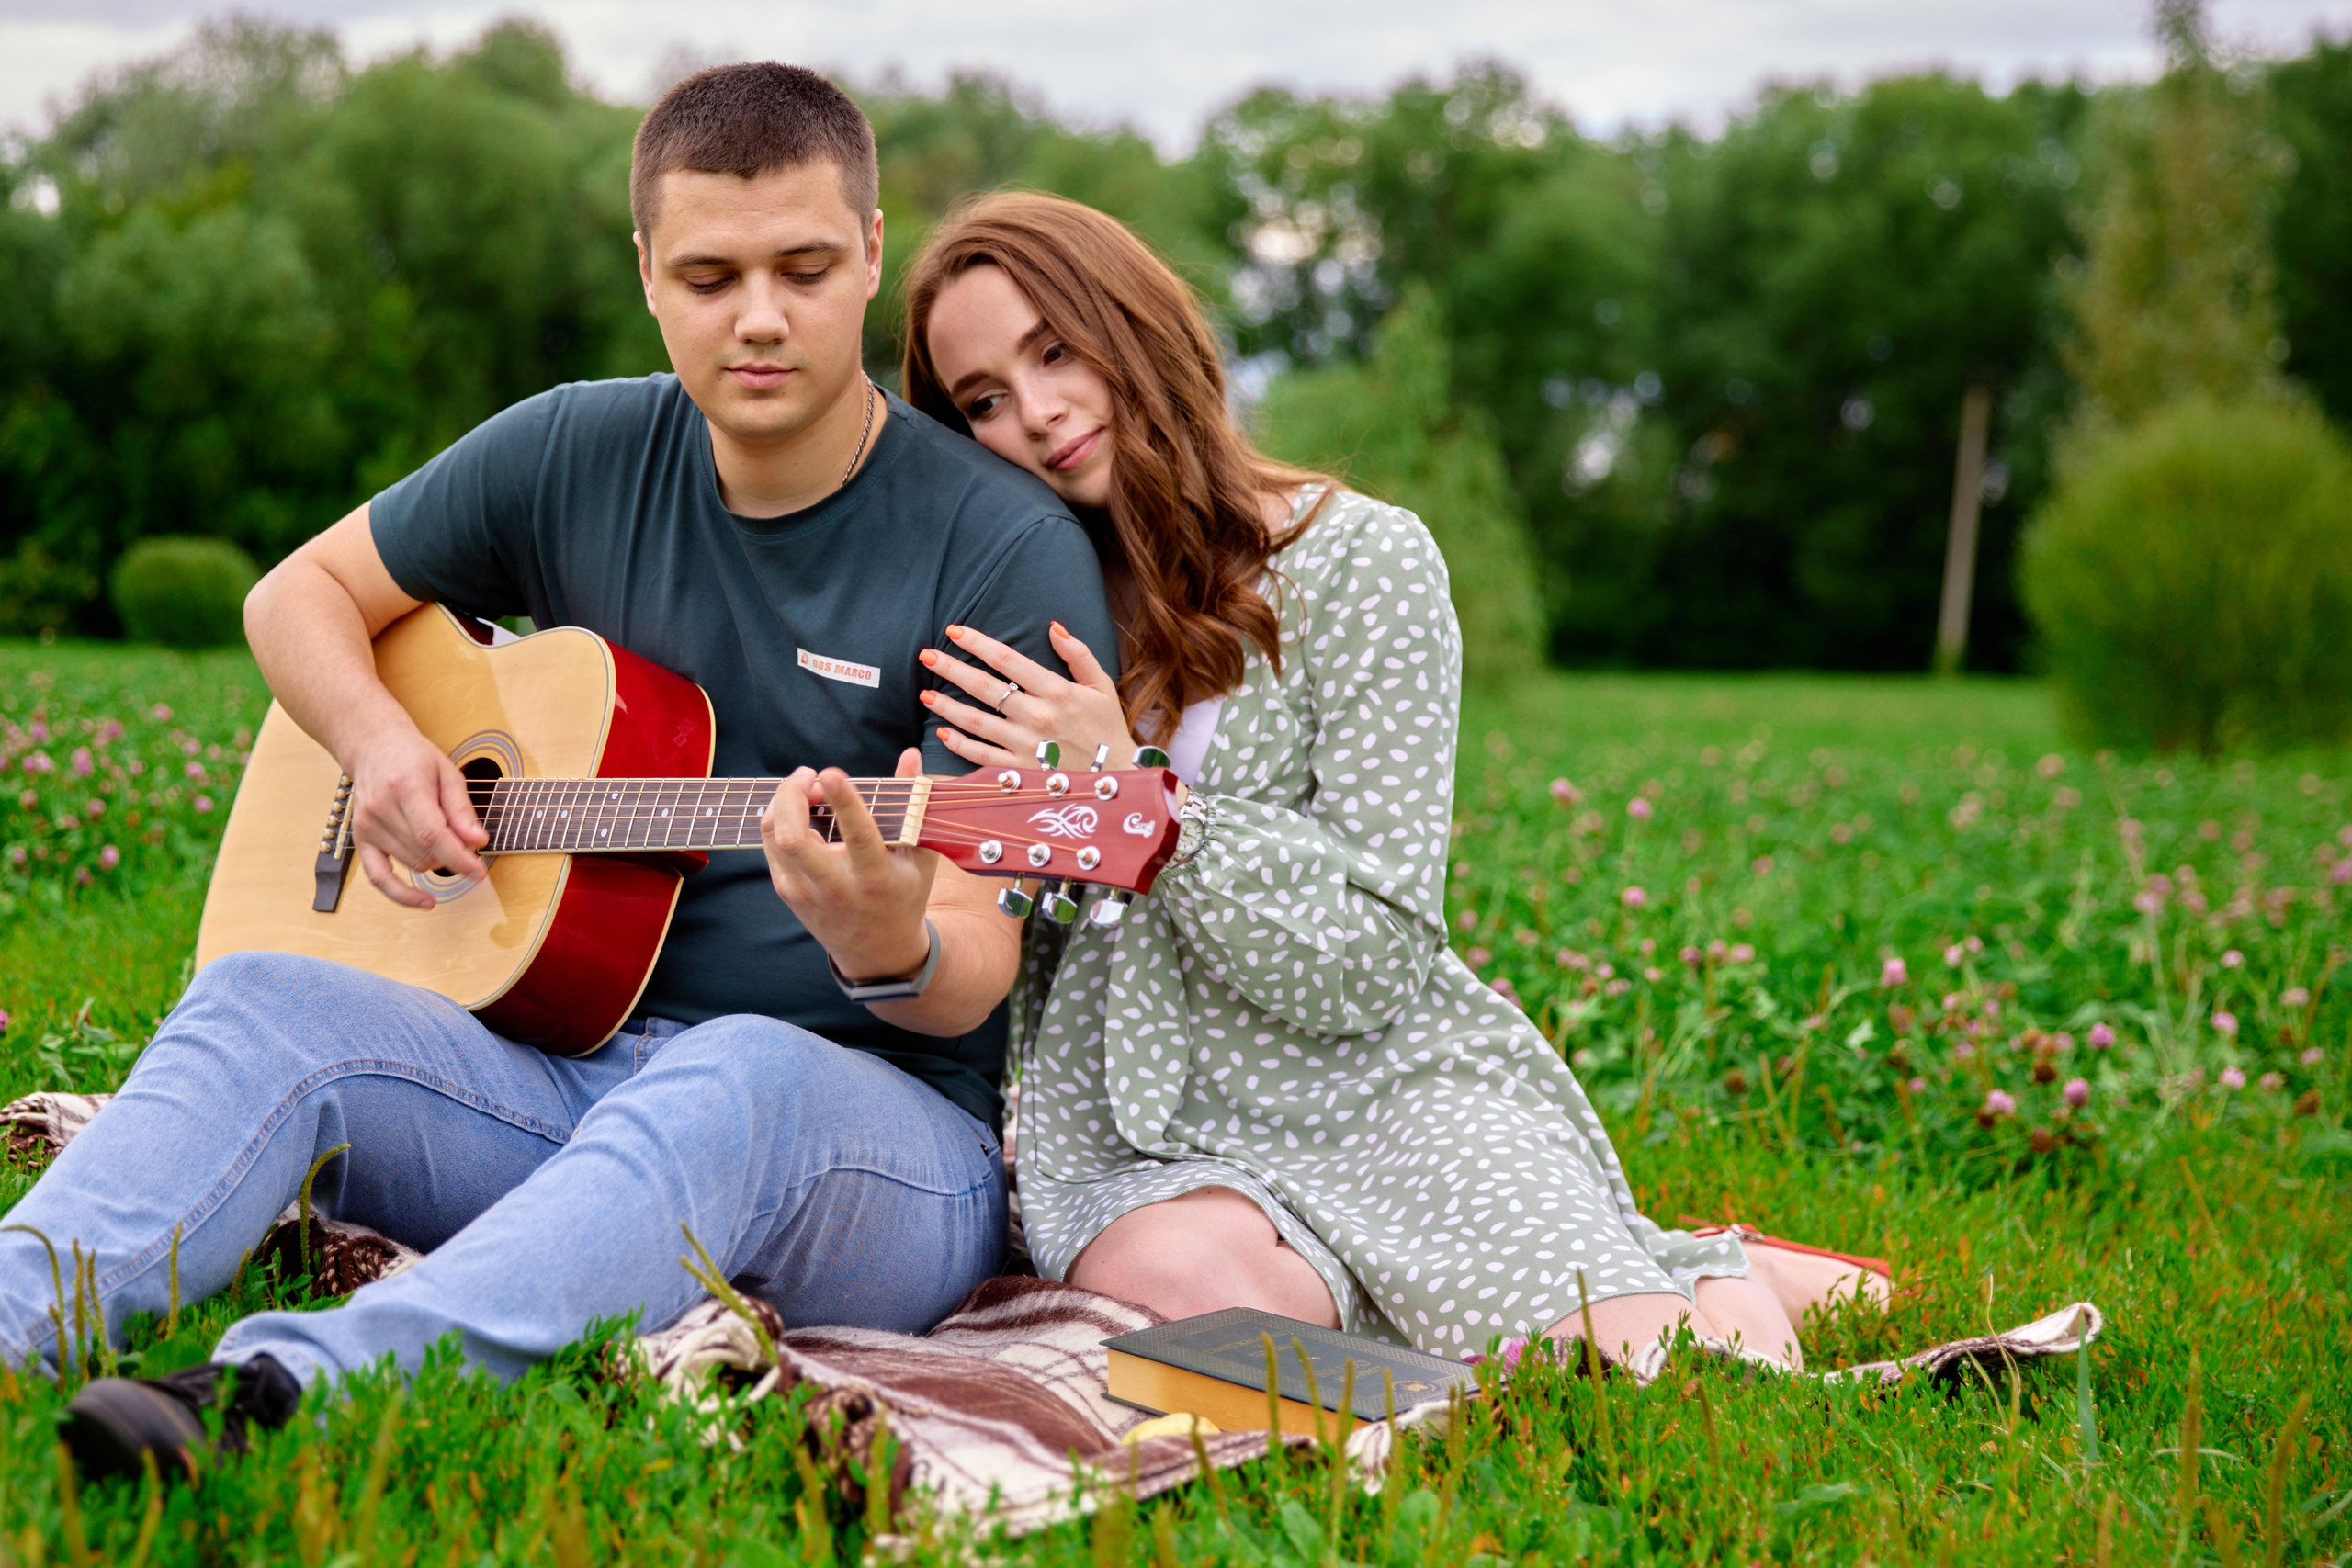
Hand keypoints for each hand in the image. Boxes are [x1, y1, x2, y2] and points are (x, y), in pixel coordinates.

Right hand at [345, 725, 489, 909]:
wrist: (374, 748)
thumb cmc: (415, 758)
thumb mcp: (448, 773)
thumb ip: (462, 809)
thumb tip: (478, 842)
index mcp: (406, 787)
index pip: (432, 835)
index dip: (459, 858)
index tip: (480, 872)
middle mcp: (381, 809)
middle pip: (424, 852)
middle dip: (454, 857)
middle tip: (469, 846)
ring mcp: (367, 826)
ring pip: (411, 864)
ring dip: (437, 863)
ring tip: (448, 844)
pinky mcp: (361, 839)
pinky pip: (378, 878)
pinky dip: (402, 894)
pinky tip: (426, 901)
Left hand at [760, 747, 938, 981]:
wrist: (877, 951)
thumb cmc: (903, 894)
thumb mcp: (919, 856)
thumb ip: (913, 803)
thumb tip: (910, 754)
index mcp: (876, 879)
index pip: (858, 838)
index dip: (844, 804)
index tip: (831, 773)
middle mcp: (836, 888)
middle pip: (793, 837)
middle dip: (792, 795)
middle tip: (810, 774)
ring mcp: (805, 892)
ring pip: (775, 836)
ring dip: (784, 800)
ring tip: (808, 788)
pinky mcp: (787, 891)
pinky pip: (770, 842)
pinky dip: (779, 816)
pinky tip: (799, 808)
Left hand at [920, 621, 1140, 772]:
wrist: (1119, 779)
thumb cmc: (1108, 730)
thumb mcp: (1102, 687)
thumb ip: (1078, 655)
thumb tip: (1052, 627)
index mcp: (1057, 691)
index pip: (1008, 660)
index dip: (978, 643)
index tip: (954, 631)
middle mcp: (1038, 716)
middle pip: (985, 687)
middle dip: (951, 669)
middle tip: (926, 656)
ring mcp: (1026, 745)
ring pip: (977, 721)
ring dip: (947, 706)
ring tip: (926, 694)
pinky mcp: (1020, 771)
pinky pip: (982, 756)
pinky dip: (960, 744)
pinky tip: (942, 732)